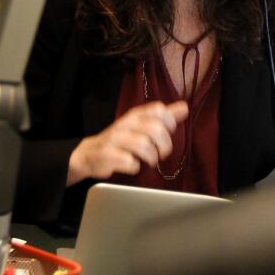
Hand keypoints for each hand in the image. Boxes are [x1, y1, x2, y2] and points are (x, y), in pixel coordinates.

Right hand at [67, 101, 188, 184]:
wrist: (89, 154)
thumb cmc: (121, 140)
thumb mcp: (141, 124)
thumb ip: (163, 116)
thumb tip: (184, 107)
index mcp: (135, 115)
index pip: (158, 109)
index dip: (169, 122)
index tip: (168, 133)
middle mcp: (126, 124)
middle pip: (155, 129)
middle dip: (164, 145)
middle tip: (162, 153)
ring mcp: (116, 139)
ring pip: (144, 145)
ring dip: (152, 157)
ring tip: (150, 161)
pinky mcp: (109, 155)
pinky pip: (130, 162)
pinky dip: (135, 167)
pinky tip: (132, 166)